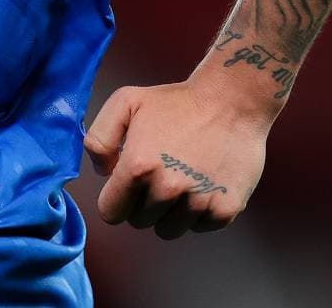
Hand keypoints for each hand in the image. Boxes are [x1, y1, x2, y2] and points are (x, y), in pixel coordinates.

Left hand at [82, 80, 269, 238]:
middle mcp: (167, 189)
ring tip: (182, 179)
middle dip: (143, 202)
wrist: (231, 101)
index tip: (128, 185)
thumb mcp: (126, 102)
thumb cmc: (176, 101)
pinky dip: (199, 212)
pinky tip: (203, 183)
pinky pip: (200, 227)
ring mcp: (199, 201)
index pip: (111, 212)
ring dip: (170, 211)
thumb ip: (100, 139)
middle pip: (140, 221)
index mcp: (138, 167)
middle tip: (159, 174)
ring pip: (169, 229)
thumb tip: (102, 173)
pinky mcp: (226, 209)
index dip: (116, 199)